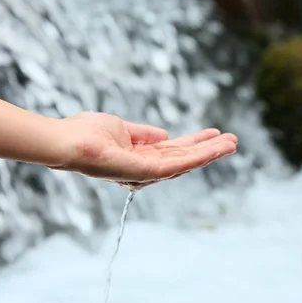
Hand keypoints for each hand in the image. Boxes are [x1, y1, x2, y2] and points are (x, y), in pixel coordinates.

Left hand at [49, 112, 237, 189]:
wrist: (68, 140)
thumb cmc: (86, 133)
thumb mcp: (121, 129)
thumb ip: (143, 134)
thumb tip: (163, 134)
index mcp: (140, 158)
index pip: (174, 151)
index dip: (195, 142)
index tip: (215, 133)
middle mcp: (146, 170)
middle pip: (184, 158)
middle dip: (209, 150)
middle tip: (233, 141)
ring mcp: (146, 173)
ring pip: (185, 163)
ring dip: (210, 153)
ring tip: (232, 143)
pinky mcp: (145, 173)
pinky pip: (177, 164)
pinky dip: (197, 156)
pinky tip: (214, 149)